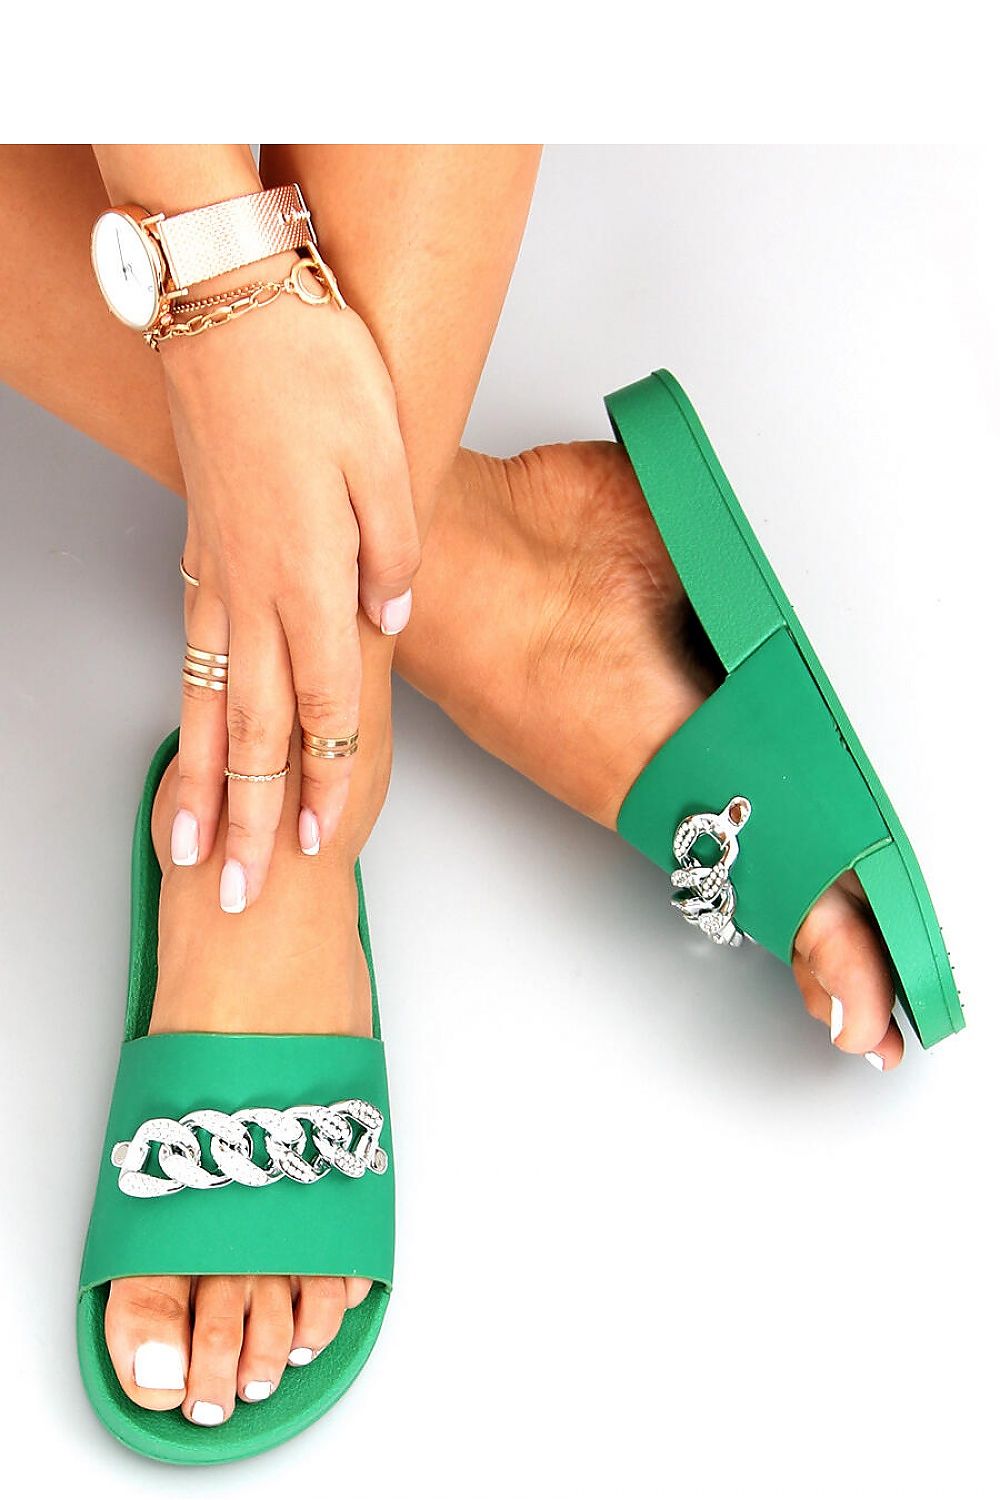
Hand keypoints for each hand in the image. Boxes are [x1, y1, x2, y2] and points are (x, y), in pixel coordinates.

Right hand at [164, 271, 417, 910]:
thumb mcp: (384, 458)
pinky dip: (190, 710)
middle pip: (257, 734)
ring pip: (211, 704)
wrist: (228, 305)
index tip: (324, 846)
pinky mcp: (200, 550)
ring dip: (203, 784)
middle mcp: (255, 591)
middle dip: (251, 823)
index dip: (325, 786)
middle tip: (237, 896)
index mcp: (310, 578)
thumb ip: (391, 552)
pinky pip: (192, 654)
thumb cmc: (313, 370)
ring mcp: (218, 575)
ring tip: (189, 847)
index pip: (325, 711)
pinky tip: (189, 735)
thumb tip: (391, 618)